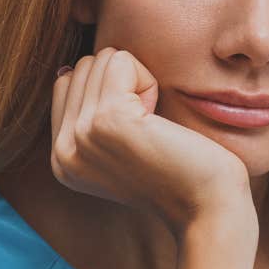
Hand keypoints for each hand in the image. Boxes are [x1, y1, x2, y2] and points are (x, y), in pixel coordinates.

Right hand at [50, 47, 251, 232]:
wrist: (207, 208)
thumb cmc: (179, 172)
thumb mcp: (119, 149)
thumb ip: (89, 115)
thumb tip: (68, 69)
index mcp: (62, 159)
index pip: (66, 84)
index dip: (111, 92)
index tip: (136, 131)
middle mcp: (62, 151)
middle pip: (83, 67)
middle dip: (123, 85)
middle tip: (148, 130)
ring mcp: (80, 135)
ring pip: (102, 60)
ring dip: (137, 82)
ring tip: (153, 126)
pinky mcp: (107, 119)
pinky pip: (121, 61)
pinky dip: (149, 81)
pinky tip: (159, 120)